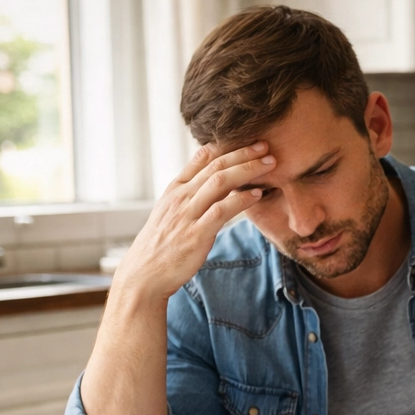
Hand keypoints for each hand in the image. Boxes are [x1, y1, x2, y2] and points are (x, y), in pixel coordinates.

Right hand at [113, 142, 275, 303]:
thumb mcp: (169, 212)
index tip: (249, 140)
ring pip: (220, 183)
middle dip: (243, 154)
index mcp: (175, 190)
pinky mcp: (196, 234)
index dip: (227, 147)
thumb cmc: (161, 245)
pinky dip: (241, 200)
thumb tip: (205, 178)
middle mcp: (181, 197)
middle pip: (215, 166)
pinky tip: (257, 194)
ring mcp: (188, 215)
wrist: (144, 274)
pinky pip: (221, 211)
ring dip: (247, 170)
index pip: (202, 159)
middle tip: (266, 146)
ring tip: (269, 165)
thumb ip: (188, 193)